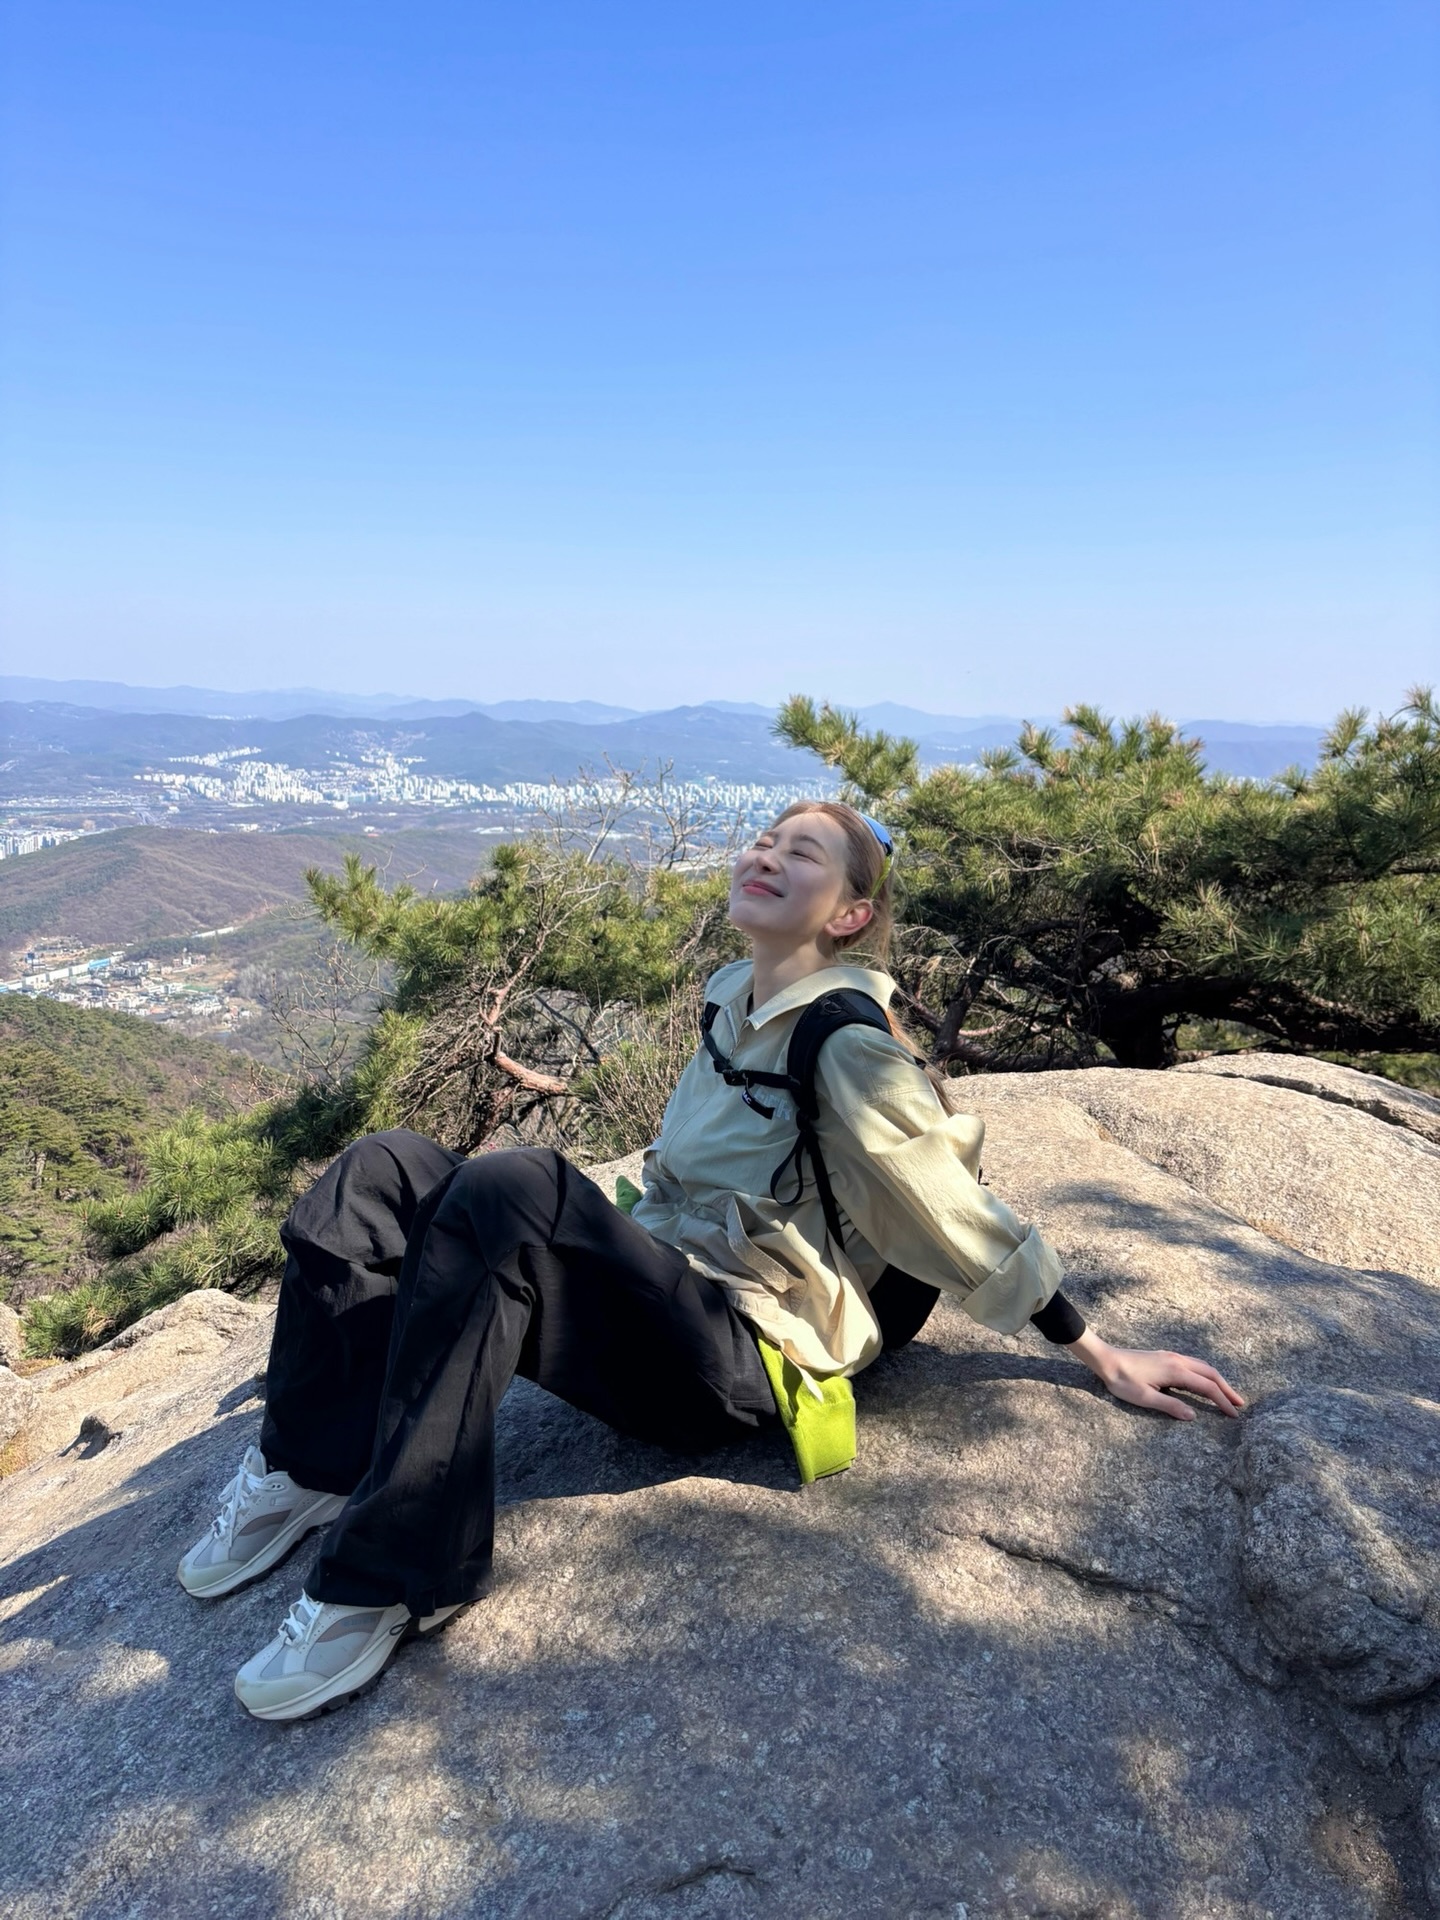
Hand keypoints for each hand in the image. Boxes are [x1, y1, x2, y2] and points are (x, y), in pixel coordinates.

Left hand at [1066, 1329, 1244, 1421]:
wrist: (1106, 1359)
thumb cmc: (1122, 1381)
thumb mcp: (1145, 1398)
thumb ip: (1170, 1406)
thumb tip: (1193, 1416)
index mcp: (1176, 1371)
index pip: (1207, 1387)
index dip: (1222, 1401)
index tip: (1233, 1414)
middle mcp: (1178, 1360)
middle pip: (1211, 1373)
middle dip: (1227, 1389)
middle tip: (1239, 1404)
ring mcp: (1172, 1356)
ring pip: (1203, 1366)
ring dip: (1217, 1380)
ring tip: (1227, 1394)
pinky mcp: (1166, 1356)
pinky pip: (1194, 1364)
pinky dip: (1206, 1374)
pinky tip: (1204, 1381)